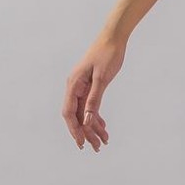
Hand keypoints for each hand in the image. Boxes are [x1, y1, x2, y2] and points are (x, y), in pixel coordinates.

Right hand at [62, 35, 125, 151]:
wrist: (114, 37)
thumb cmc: (108, 53)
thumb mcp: (102, 78)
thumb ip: (94, 99)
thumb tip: (86, 120)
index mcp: (74, 84)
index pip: (69, 113)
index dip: (74, 129)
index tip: (82, 143)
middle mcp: (75, 87)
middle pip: (77, 115)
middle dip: (86, 132)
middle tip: (96, 148)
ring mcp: (82, 86)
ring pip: (84, 112)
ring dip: (92, 127)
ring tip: (103, 141)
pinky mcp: (90, 85)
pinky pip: (90, 105)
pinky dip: (96, 116)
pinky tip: (103, 126)